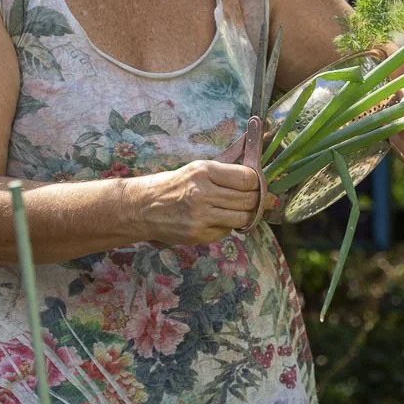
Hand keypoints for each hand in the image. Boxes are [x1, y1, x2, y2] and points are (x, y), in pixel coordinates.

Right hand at [136, 143, 261, 243]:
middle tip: (254, 200)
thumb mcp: (198, 169)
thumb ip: (226, 172)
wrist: (144, 207)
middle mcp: (202, 193)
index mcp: (204, 171)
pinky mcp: (198, 234)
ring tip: (238, 210)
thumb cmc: (176, 185)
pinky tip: (217, 220)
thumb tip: (259, 179)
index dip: (257, 183)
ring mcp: (200, 216)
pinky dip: (228, 226)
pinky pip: (227, 231)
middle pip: (248, 199)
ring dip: (246, 215)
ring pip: (242, 218)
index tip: (257, 185)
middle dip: (256, 200)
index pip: (247, 178)